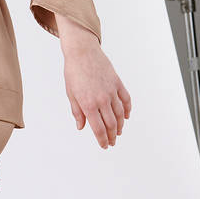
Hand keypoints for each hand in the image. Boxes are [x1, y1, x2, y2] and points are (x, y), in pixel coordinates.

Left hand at [56, 15, 131, 148]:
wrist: (82, 52)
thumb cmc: (73, 72)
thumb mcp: (71, 94)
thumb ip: (77, 112)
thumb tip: (81, 127)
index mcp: (88, 104)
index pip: (98, 129)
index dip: (102, 140)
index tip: (104, 145)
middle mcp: (102, 99)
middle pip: (111, 124)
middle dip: (112, 136)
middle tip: (112, 142)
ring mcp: (111, 91)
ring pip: (120, 114)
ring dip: (121, 126)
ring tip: (119, 132)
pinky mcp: (117, 83)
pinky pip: (126, 100)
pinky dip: (128, 110)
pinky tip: (127, 117)